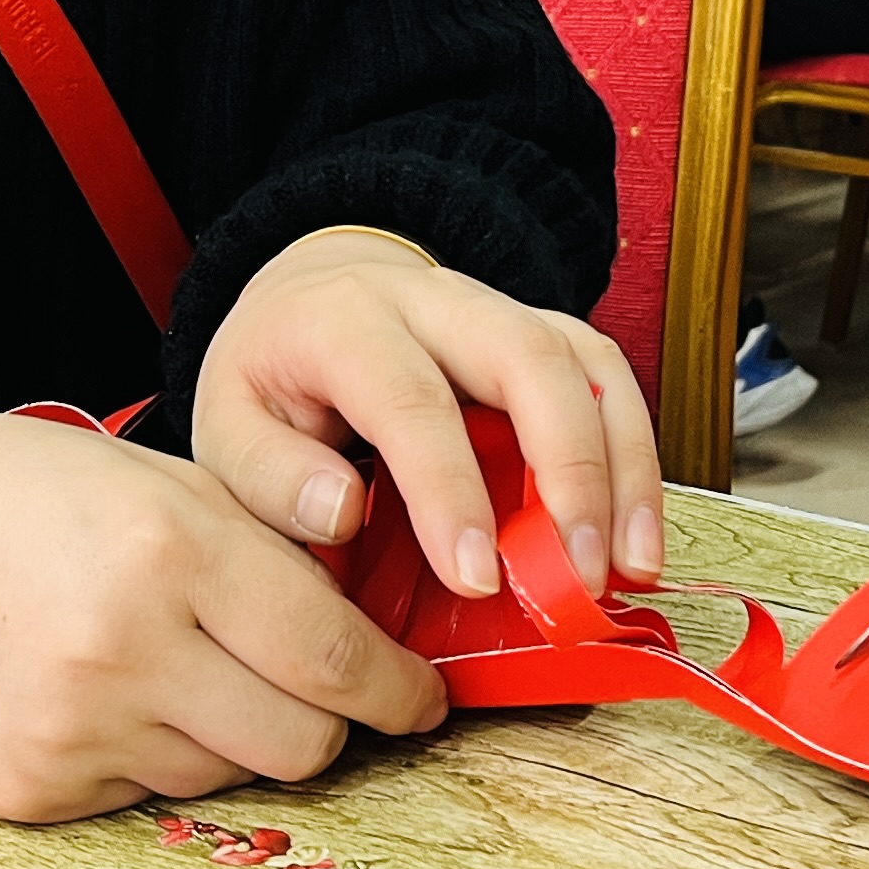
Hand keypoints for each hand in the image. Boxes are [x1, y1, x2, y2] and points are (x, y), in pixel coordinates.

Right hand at [0, 405, 447, 828]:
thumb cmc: (20, 493)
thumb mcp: (159, 481)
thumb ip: (262, 552)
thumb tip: (373, 637)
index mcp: (173, 550)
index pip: (335, 658)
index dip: (400, 691)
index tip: (424, 700)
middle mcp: (127, 647)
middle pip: (300, 742)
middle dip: (333, 725)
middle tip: (327, 696)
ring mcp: (74, 728)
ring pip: (225, 775)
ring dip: (236, 736)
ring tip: (186, 669)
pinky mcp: (30, 787)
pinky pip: (144, 795)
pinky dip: (151, 754)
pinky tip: (106, 692)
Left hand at [195, 231, 664, 605]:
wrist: (311, 292)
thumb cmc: (276, 376)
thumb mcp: (228, 422)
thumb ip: (268, 475)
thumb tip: (341, 514)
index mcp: (346, 323)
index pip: (410, 399)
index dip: (449, 489)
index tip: (475, 575)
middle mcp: (435, 302)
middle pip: (526, 358)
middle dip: (567, 470)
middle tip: (579, 574)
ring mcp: (500, 310)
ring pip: (585, 361)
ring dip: (622, 465)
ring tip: (630, 564)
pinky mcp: (544, 333)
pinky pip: (608, 376)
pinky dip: (636, 453)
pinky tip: (639, 532)